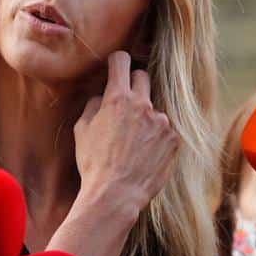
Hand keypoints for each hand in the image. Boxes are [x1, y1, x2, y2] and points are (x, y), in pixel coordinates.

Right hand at [73, 51, 178, 215]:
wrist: (116, 194)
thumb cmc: (94, 163)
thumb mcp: (81, 130)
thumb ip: (93, 105)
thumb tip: (102, 96)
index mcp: (117, 98)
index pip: (121, 61)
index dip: (117, 61)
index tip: (116, 66)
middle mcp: (143, 104)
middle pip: (142, 77)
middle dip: (132, 84)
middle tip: (124, 102)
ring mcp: (161, 121)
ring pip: (153, 108)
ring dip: (145, 117)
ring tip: (133, 142)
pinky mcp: (173, 138)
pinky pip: (164, 129)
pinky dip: (156, 136)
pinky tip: (145, 153)